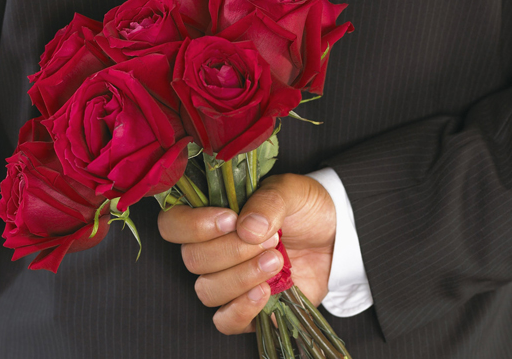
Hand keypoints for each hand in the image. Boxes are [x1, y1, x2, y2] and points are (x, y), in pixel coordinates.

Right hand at [157, 173, 335, 334]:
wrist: (337, 235)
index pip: (173, 224)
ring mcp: (229, 281)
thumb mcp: (291, 191)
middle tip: (272, 238)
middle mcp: (213, 250)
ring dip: (242, 276)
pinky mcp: (249, 307)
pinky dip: (242, 308)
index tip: (230, 219)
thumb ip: (268, 202)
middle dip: (233, 250)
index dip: (193, 226)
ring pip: (207, 290)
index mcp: (212, 216)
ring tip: (277, 260)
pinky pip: (226, 321)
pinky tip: (267, 291)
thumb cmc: (306, 208)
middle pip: (193, 260)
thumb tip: (247, 228)